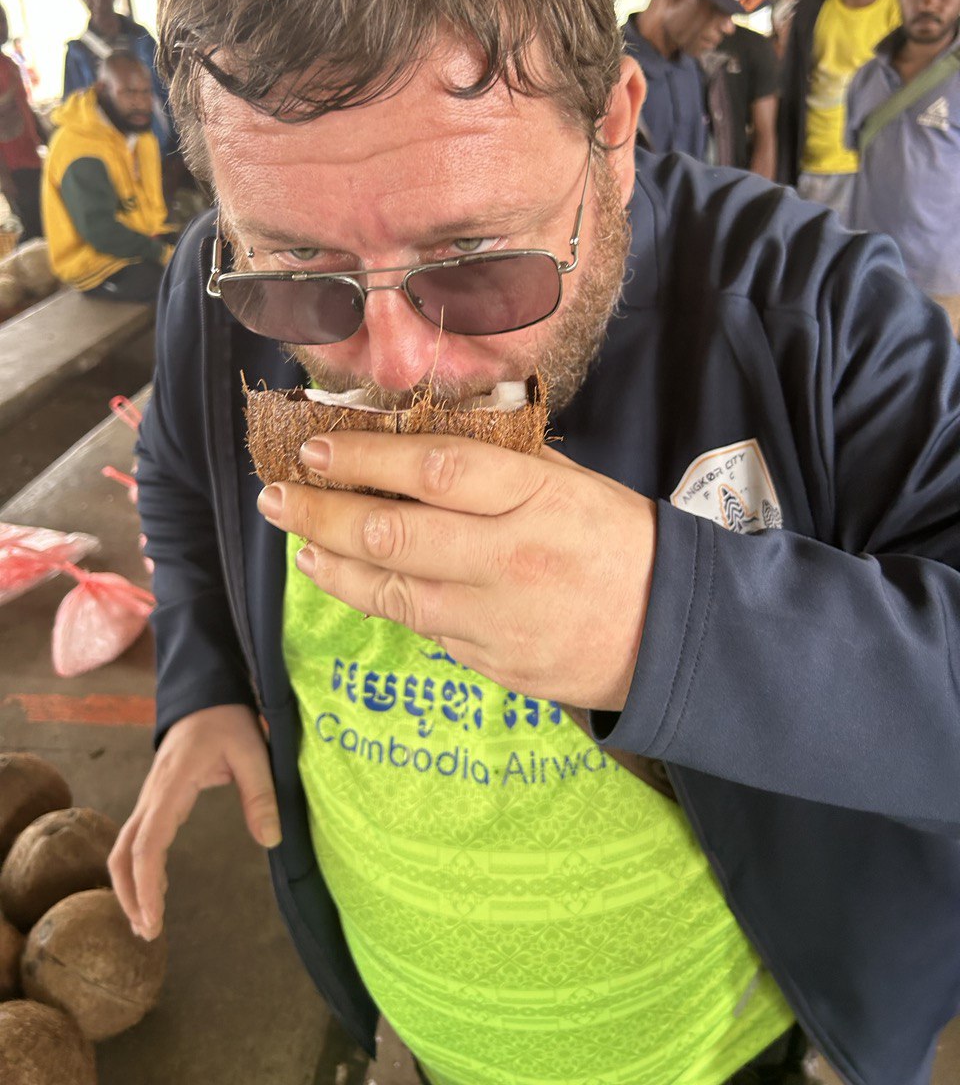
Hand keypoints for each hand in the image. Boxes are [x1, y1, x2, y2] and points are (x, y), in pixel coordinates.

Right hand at [108, 704, 280, 941]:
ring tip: (148, 923)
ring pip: (123, 847)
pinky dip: (138, 869)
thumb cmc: (229, 721)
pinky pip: (137, 838)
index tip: (154, 918)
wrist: (207, 695)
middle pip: (123, 852)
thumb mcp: (254, 752)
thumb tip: (270, 841)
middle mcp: (153, 794)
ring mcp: (151, 797)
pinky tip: (154, 892)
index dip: (146, 884)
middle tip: (149, 932)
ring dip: (129, 885)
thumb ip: (261, 794)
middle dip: (130, 895)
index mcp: (173, 785)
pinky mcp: (157, 799)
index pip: (148, 843)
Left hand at [257, 434, 656, 710]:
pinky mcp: (492, 662)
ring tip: (297, 539)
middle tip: (277, 494)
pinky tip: (346, 579)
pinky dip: (375, 600)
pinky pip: (421, 627)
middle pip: (393, 531)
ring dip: (331, 561)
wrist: (672, 632)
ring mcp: (497, 617)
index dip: (365, 455)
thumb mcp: (570, 483)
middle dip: (321, 510)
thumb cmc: (620, 541)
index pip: (434, 468)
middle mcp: (509, 556)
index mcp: (535, 496)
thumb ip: (498, 464)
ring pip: (391, 589)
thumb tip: (414, 443)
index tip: (315, 447)